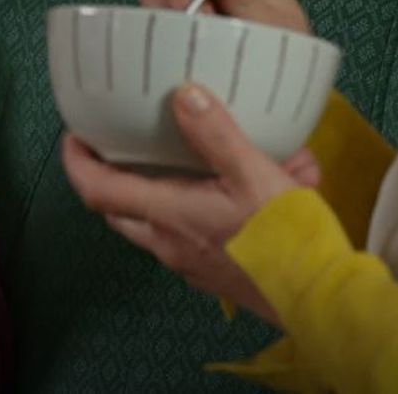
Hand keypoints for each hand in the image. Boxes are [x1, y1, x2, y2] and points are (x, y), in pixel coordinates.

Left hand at [60, 84, 321, 324]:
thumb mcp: (255, 175)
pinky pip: (189, 239)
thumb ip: (216, 134)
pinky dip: (197, 212)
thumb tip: (183, 95)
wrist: (323, 302)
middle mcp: (168, 244)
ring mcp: (190, 264)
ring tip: (194, 162)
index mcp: (167, 215)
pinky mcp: (214, 276)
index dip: (77, 162)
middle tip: (124, 147)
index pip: (97, 189)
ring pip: (155, 225)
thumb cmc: (286, 240)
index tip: (74, 136)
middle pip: (120, 210)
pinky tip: (233, 194)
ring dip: (162, 194)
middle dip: (114, 178)